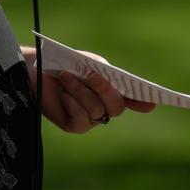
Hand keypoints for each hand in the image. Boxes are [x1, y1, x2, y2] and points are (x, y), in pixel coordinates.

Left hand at [24, 49, 155, 134]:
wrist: (36, 70)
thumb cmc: (65, 63)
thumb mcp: (88, 64)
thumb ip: (106, 74)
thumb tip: (120, 86)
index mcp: (113, 90)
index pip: (134, 99)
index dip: (144, 102)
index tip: (154, 102)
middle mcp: (105, 107)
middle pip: (116, 107)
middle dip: (105, 90)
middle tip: (92, 75)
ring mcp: (91, 119)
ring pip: (97, 110)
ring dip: (80, 91)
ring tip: (65, 76)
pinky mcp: (75, 126)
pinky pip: (81, 118)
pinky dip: (71, 101)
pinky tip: (62, 92)